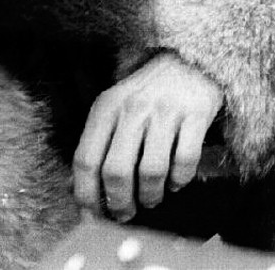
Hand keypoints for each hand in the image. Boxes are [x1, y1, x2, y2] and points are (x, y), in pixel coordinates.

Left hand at [73, 52, 222, 221]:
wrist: (195, 57)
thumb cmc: (150, 91)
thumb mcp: (116, 108)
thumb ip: (98, 143)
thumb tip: (77, 191)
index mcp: (106, 107)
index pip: (85, 161)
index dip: (86, 196)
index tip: (93, 218)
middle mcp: (134, 107)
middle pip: (116, 171)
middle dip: (119, 203)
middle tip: (125, 214)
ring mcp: (167, 109)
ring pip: (151, 170)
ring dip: (151, 195)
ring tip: (152, 199)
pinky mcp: (198, 112)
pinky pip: (185, 160)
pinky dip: (180, 180)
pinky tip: (177, 182)